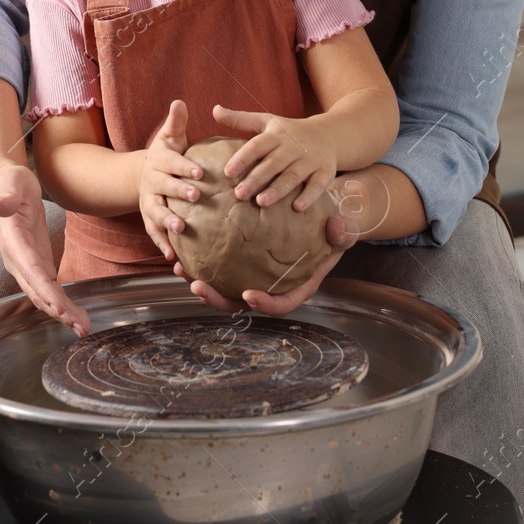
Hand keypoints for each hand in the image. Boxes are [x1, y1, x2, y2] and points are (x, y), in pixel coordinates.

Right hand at [0, 162, 90, 337]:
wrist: (6, 185)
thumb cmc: (9, 182)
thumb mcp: (10, 182)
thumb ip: (6, 195)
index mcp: (12, 242)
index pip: (30, 269)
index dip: (44, 290)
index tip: (59, 307)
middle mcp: (16, 259)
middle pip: (37, 290)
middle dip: (58, 310)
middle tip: (80, 327)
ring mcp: (25, 264)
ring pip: (43, 294)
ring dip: (62, 312)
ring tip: (83, 327)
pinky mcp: (36, 263)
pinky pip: (48, 287)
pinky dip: (61, 302)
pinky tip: (75, 314)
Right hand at [137, 100, 201, 260]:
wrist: (140, 177)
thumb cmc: (166, 156)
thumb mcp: (169, 137)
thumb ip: (176, 122)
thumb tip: (179, 101)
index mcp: (159, 162)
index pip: (172, 163)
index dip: (184, 167)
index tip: (200, 173)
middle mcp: (151, 183)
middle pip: (164, 188)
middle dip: (179, 192)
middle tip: (196, 197)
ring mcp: (149, 203)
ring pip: (156, 213)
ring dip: (167, 222)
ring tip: (181, 231)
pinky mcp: (150, 220)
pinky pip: (155, 234)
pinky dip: (163, 245)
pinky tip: (173, 258)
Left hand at [177, 214, 355, 315]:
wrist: (319, 218)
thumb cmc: (331, 227)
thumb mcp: (342, 229)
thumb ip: (342, 232)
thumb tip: (338, 228)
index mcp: (297, 286)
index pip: (282, 304)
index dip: (265, 304)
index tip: (248, 294)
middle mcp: (271, 285)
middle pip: (242, 303)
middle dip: (218, 299)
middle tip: (198, 285)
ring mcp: (252, 275)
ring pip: (224, 287)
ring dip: (202, 282)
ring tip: (180, 267)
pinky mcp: (239, 262)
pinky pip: (219, 265)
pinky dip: (200, 259)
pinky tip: (183, 246)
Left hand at [211, 104, 337, 211]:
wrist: (329, 134)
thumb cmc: (289, 132)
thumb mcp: (266, 121)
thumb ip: (239, 119)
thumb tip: (214, 110)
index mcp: (277, 135)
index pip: (257, 146)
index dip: (243, 158)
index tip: (227, 172)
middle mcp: (293, 147)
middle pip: (273, 163)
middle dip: (256, 179)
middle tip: (239, 194)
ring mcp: (311, 159)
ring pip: (293, 175)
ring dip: (278, 189)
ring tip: (261, 202)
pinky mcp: (326, 171)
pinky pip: (318, 184)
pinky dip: (309, 196)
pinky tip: (296, 207)